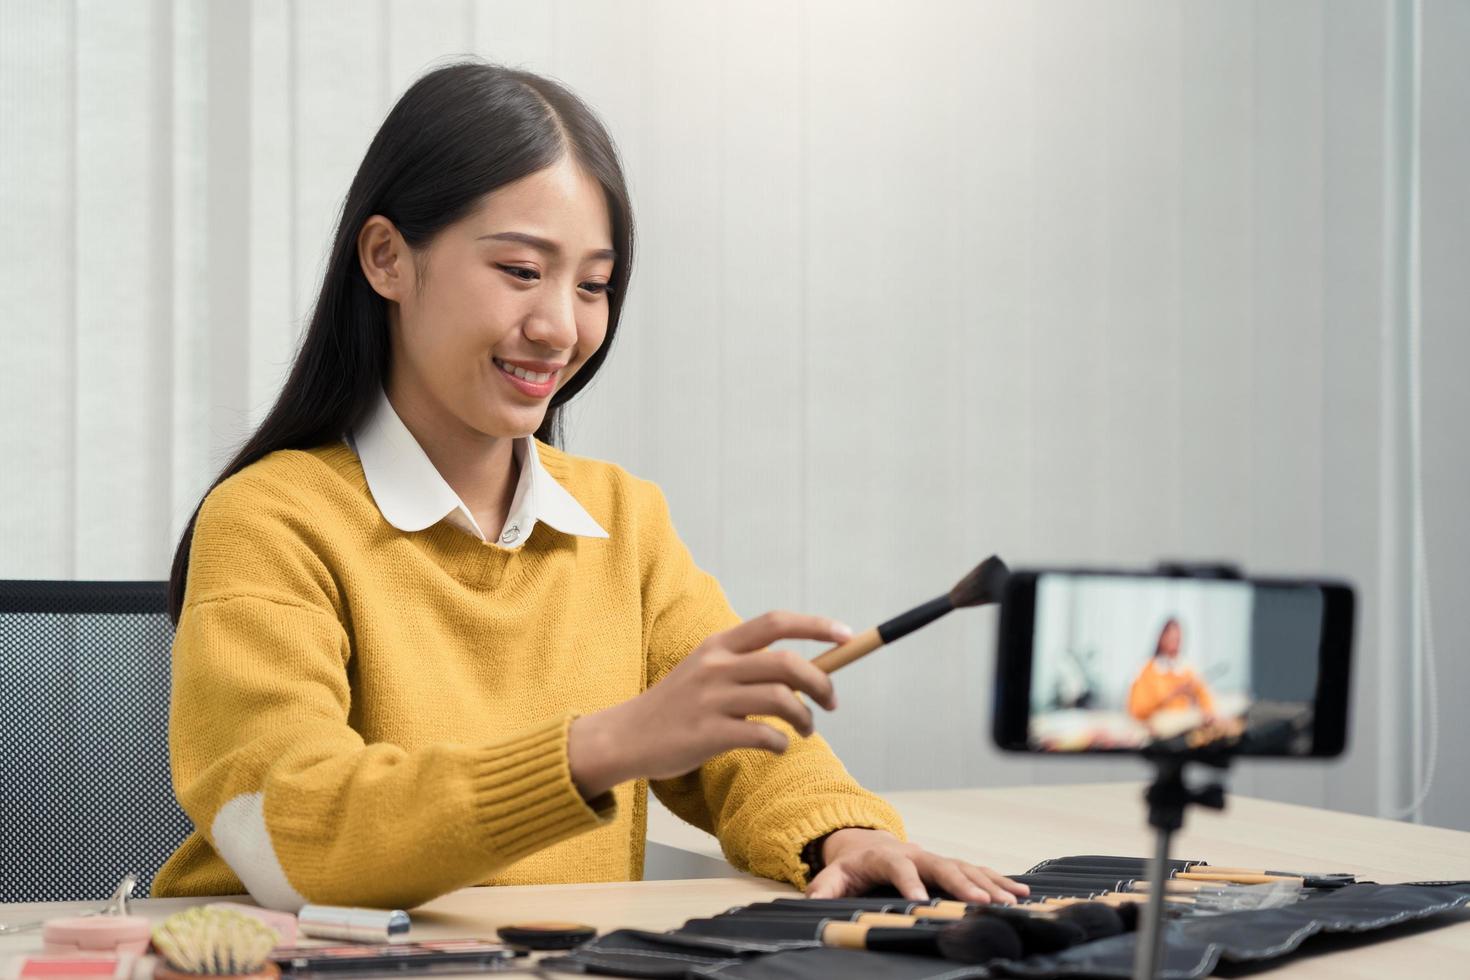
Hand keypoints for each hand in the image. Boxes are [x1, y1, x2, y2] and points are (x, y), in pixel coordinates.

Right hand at [568, 611, 848, 798]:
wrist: (626, 736)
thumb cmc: (678, 706)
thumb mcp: (707, 670)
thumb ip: (748, 664)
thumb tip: (807, 669)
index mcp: (719, 644)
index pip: (776, 623)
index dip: (816, 626)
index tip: (848, 636)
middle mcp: (716, 665)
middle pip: (788, 663)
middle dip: (822, 682)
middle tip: (831, 703)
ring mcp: (711, 699)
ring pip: (781, 700)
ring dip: (805, 718)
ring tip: (806, 730)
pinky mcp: (707, 734)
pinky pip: (763, 735)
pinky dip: (780, 743)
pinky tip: (776, 746)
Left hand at [806, 828, 1030, 904]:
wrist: (866, 844)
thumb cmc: (851, 865)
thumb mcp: (833, 874)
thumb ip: (824, 887)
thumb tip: (811, 904)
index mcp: (887, 856)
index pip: (899, 867)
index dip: (910, 882)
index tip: (921, 901)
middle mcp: (917, 854)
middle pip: (943, 865)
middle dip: (963, 884)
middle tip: (982, 902)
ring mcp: (936, 858)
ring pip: (966, 868)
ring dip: (990, 884)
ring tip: (1011, 901)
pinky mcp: (950, 866)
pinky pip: (978, 871)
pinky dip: (1000, 881)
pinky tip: (1022, 893)